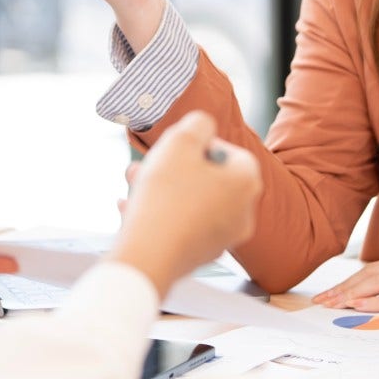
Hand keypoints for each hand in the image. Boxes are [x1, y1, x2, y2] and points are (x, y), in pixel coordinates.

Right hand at [108, 112, 260, 296]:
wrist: (149, 255)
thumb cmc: (166, 197)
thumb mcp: (180, 142)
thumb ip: (197, 123)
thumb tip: (203, 125)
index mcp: (246, 182)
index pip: (232, 152)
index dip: (201, 145)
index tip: (176, 148)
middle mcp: (243, 212)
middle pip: (211, 178)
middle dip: (176, 167)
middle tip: (150, 163)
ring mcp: (223, 237)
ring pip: (193, 202)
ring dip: (164, 189)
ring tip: (134, 183)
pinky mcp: (201, 255)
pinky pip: (183, 225)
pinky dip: (162, 214)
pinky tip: (132, 209)